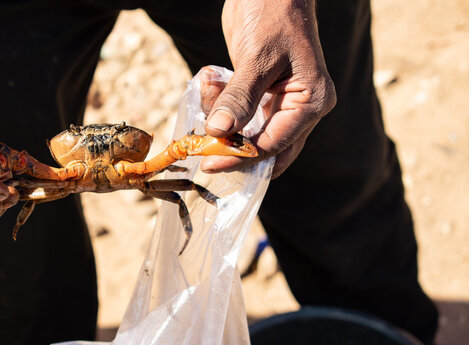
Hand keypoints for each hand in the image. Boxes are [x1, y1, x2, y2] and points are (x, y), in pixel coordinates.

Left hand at [201, 0, 335, 177]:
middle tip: (201, 152)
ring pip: (249, 134)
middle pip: (266, 149)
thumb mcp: (257, 57)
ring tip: (209, 86)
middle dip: (233, 151)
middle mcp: (300, 108)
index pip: (274, 145)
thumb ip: (239, 97)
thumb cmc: (272, 14)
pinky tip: (210, 82)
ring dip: (222, 123)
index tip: (208, 163)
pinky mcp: (261, 95)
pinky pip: (239, 115)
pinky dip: (220, 106)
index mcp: (310, 101)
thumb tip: (219, 132)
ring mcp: (281, 102)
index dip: (240, 157)